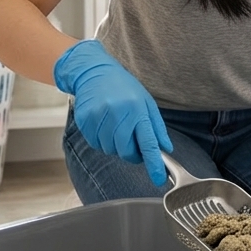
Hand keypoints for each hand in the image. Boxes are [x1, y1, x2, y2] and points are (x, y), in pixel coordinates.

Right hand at [53, 39, 171, 185]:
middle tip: (132, 142)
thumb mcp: (146, 102)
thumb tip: (166, 149)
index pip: (148, 142)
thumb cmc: (124, 88)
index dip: (154, 163)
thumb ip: (156, 128)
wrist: (94, 72)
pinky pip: (95, 144)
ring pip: (109, 150)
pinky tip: (103, 124)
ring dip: (115, 145)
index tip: (158, 178)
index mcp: (138, 109)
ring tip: (116, 125)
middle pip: (126, 151)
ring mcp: (99, 117)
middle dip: (131, 153)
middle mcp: (118, 113)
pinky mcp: (85, 120)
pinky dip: (101, 140)